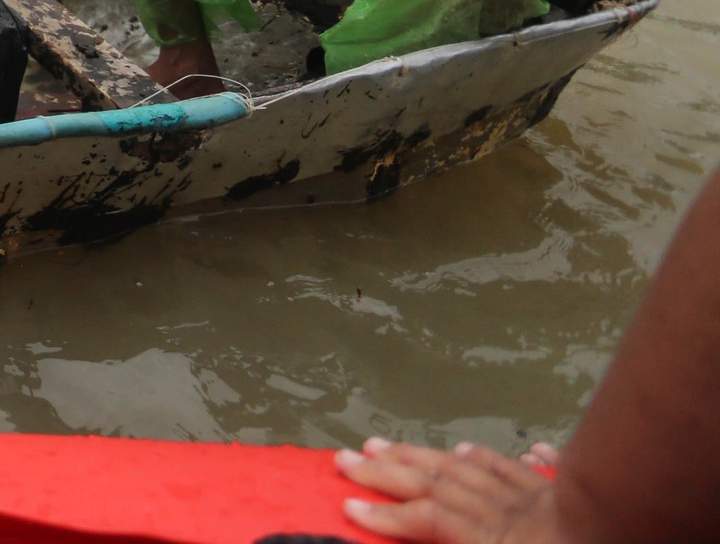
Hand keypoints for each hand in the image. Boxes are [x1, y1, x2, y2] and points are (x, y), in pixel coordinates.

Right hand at [336, 437, 563, 542]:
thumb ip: (455, 535)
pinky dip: (495, 458)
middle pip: (438, 484)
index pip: (427, 519)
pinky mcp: (565, 493)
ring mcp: (536, 498)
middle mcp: (506, 512)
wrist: (633, 534)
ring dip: (424, 456)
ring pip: (471, 469)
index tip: (347, 506)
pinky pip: (526, 470)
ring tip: (386, 444)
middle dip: (388, 470)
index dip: (386, 515)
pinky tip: (473, 449)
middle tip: (345, 456)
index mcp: (494, 540)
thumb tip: (422, 516)